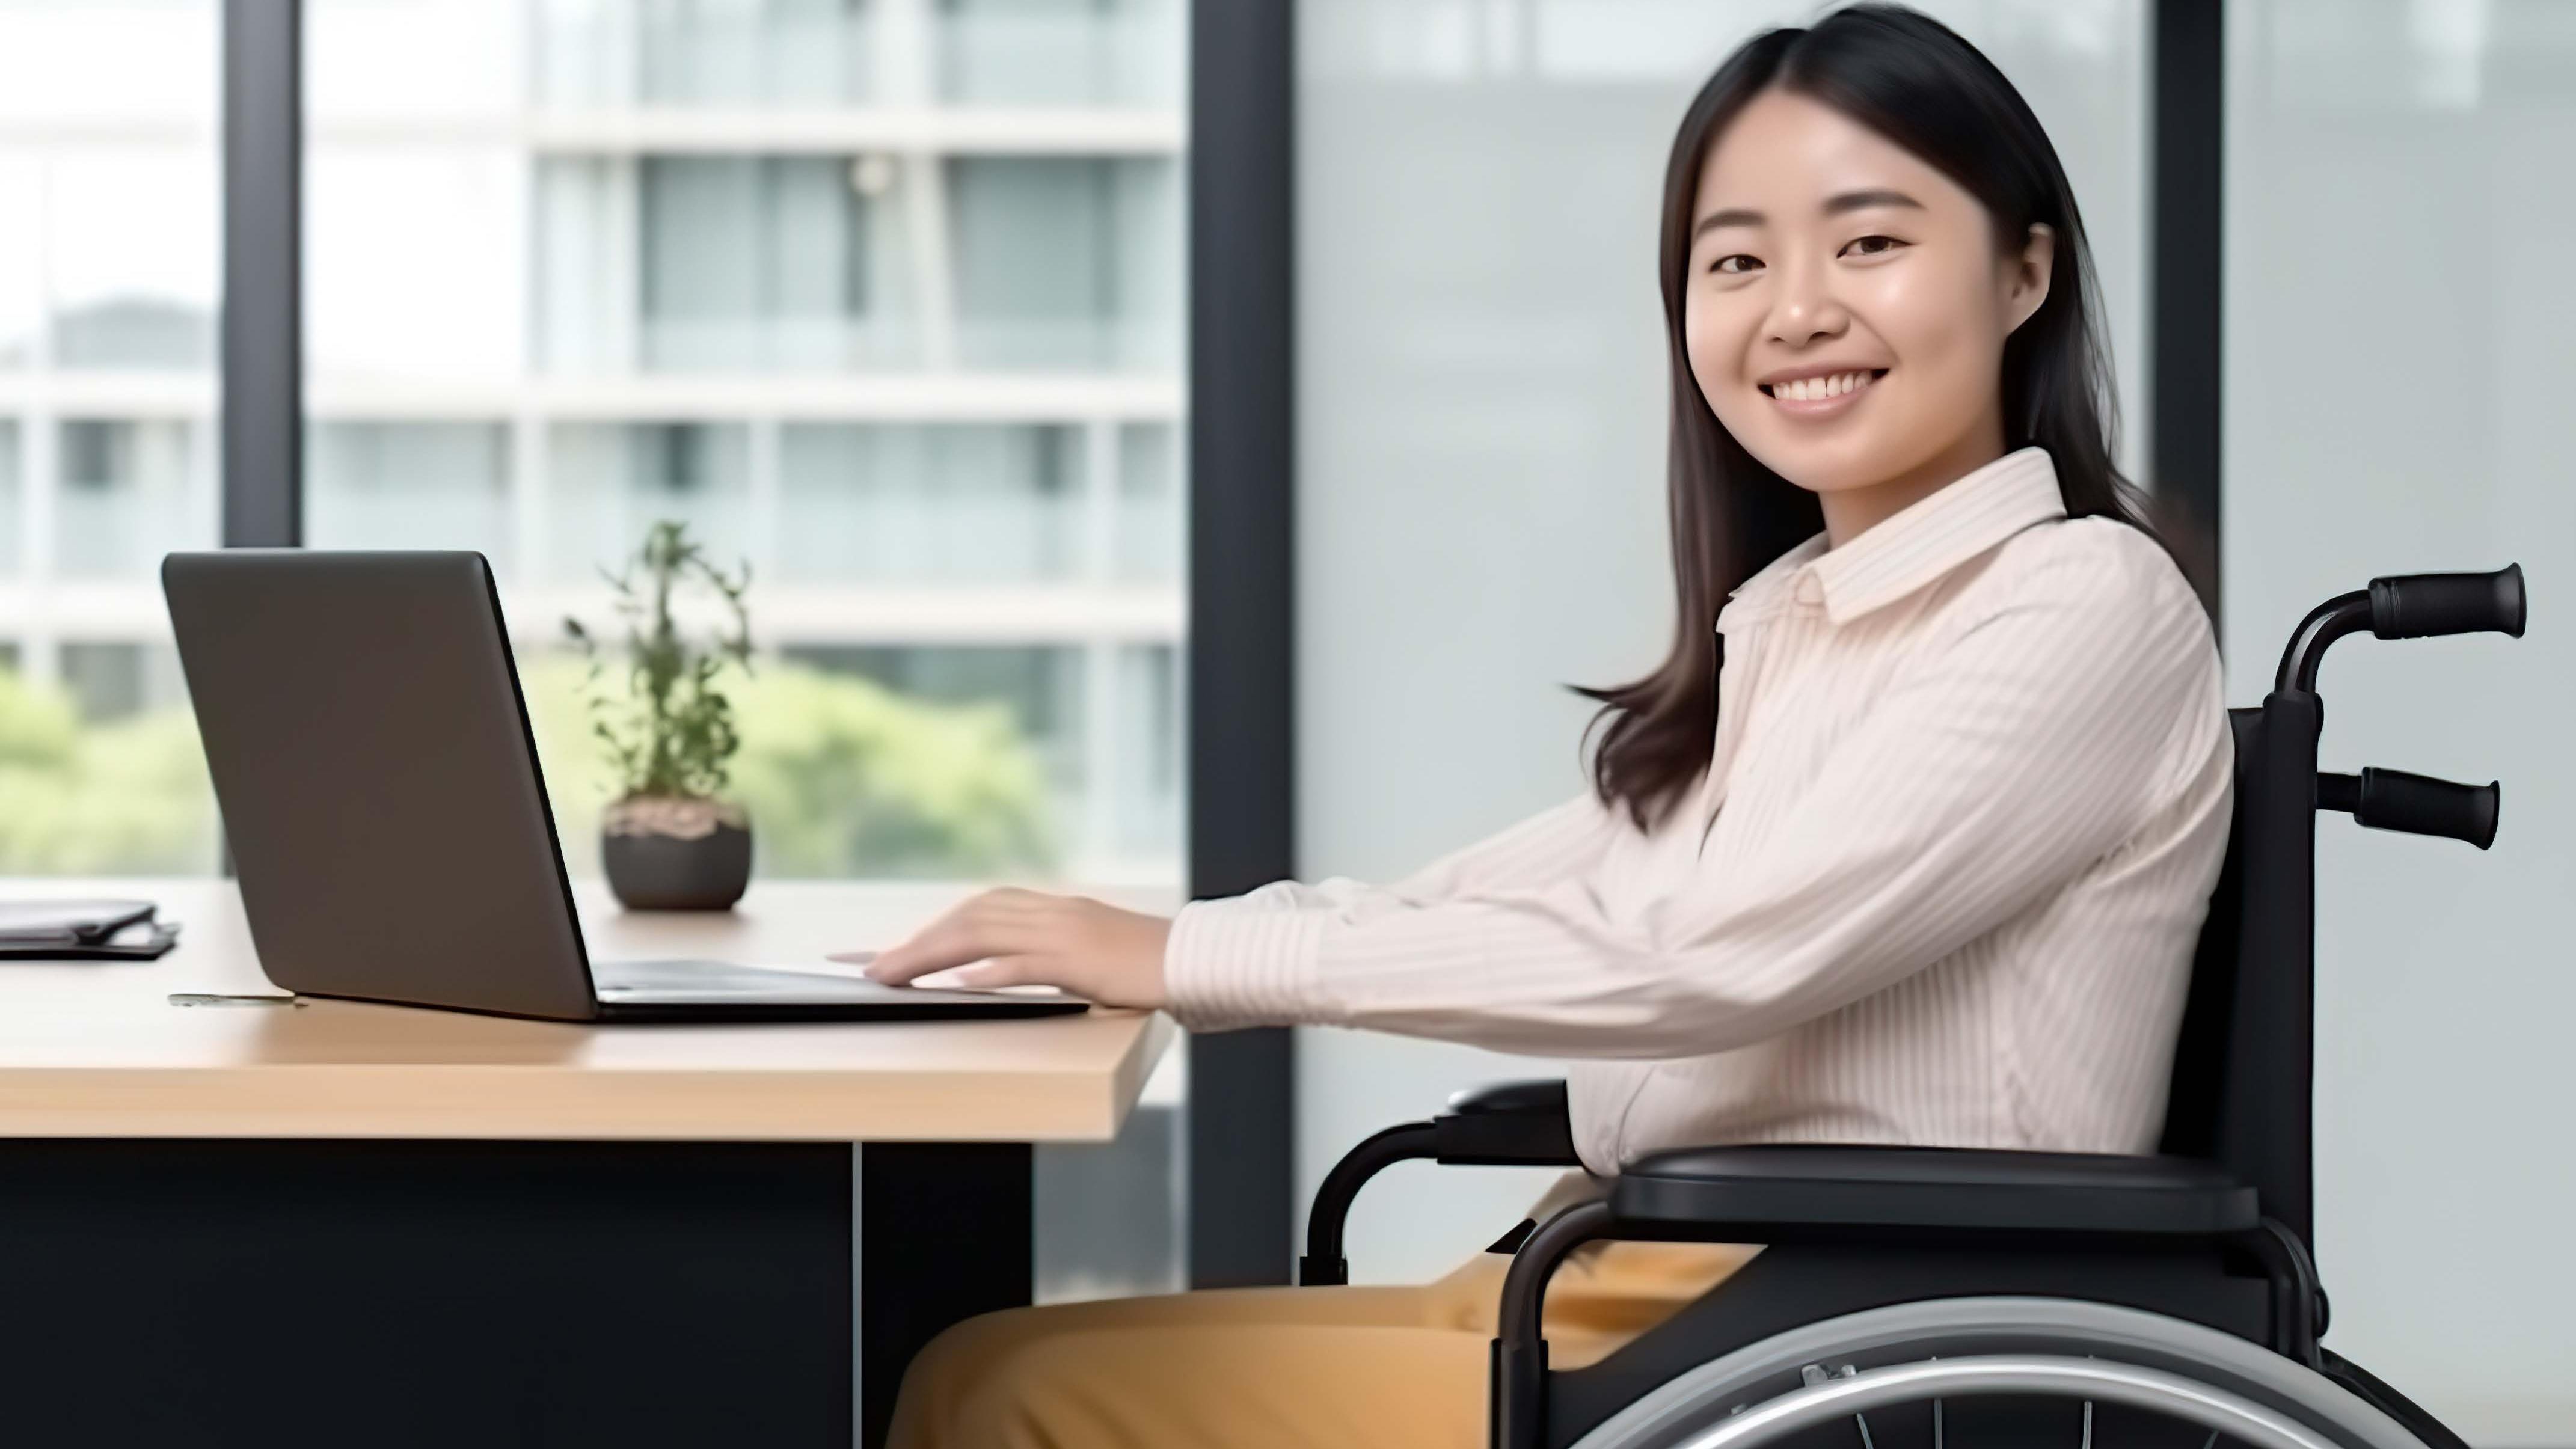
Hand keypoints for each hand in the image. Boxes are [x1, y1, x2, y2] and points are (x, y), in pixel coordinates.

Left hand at [863, 887, 1172, 1009]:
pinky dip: (989, 970)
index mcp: (1053, 911)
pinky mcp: (1084, 960)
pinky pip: (1027, 963)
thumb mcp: (1087, 958)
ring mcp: (1068, 932)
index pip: (975, 912)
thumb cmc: (1147, 967)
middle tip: (866, 967)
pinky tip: (956, 981)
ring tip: (890, 975)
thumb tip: (984, 975)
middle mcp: (1054, 913)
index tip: (880, 954)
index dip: (925, 930)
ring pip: (984, 933)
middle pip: (968, 918)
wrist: (1202, 960)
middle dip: (914, 942)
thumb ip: (1042, 958)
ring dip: (930, 954)